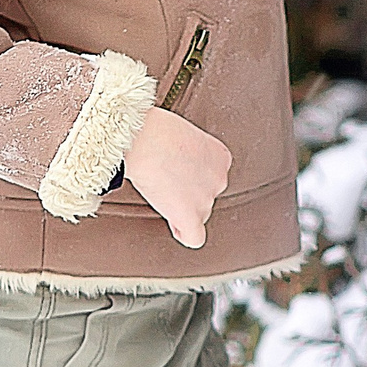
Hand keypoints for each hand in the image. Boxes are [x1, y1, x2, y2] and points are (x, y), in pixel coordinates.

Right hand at [122, 106, 231, 247]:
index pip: (212, 176)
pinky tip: (174, 222)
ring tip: (160, 191)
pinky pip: (195, 237)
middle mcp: (219, 178)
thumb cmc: (154, 130)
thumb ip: (187, 153)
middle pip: (206, 196)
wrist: (145, 140)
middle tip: (163, 179)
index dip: (190, 175)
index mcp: (220, 156)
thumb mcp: (181, 134)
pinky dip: (185, 233)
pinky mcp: (191, 216)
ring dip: (181, 208)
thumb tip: (175, 165)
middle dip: (187, 192)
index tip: (173, 168)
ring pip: (198, 214)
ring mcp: (206, 199)